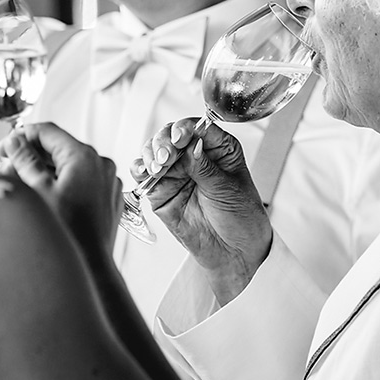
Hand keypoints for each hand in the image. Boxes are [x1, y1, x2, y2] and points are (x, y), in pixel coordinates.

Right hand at [0, 122, 122, 251]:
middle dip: (32, 155)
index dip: (22, 135)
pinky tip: (44, 195)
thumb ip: (25, 161)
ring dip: (45, 170)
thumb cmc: (67, 232)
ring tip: (22, 184)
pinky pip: (82, 180)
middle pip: (59, 148)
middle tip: (7, 167)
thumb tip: (13, 141)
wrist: (93, 266)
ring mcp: (107, 179)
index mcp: (83, 156)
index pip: (48, 132)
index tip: (4, 147)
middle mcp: (100, 163)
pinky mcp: (107, 195)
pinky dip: (62, 182)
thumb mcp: (38, 192)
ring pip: (70, 165)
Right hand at [133, 118, 272, 304]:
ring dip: (151, 154)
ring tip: (158, 166)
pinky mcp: (160, 191)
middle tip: (167, 155)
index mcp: (218, 148)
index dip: (185, 128)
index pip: (197, 127)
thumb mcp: (227, 189)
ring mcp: (176, 173)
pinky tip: (143, 171)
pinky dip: (139, 169)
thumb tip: (191, 145)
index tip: (180, 138)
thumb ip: (205, 167)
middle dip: (165, 141)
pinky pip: (144, 175)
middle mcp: (194, 156)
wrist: (234, 252)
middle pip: (170, 135)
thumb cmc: (241, 217)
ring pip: (154, 151)